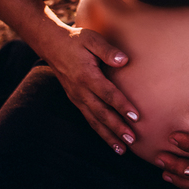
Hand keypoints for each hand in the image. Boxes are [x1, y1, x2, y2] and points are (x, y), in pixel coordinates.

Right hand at [44, 25, 139, 154]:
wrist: (52, 46)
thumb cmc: (76, 40)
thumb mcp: (92, 39)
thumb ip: (107, 50)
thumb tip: (124, 60)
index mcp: (86, 76)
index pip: (107, 94)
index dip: (122, 105)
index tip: (136, 117)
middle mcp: (80, 91)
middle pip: (101, 113)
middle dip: (117, 128)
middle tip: (132, 140)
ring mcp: (77, 98)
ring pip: (94, 121)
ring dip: (108, 136)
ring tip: (122, 149)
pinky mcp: (76, 101)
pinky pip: (89, 119)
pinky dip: (100, 131)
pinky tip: (110, 141)